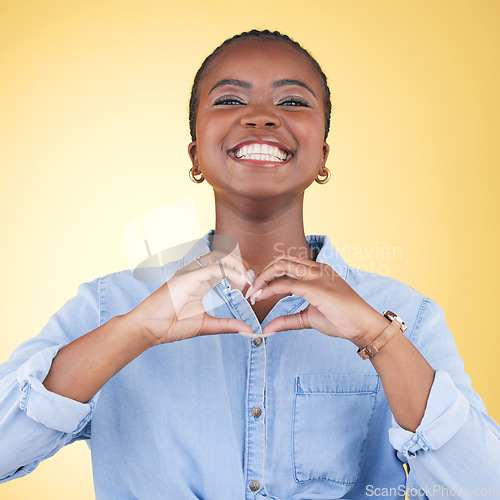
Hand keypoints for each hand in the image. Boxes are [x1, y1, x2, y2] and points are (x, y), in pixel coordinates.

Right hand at [127, 250, 254, 344]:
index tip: (252, 288)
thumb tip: (248, 331)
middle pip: (225, 257)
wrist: (148, 329)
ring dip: (240, 266)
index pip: (224, 266)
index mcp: (200, 281)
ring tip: (249, 280)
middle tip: (254, 281)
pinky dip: (232, 274)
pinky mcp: (189, 276)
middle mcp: (196, 272)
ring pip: (222, 257)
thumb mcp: (206, 325)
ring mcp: (192, 272)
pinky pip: (216, 269)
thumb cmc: (171, 326)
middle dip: (243, 265)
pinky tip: (242, 284)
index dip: (241, 273)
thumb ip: (227, 325)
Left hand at [248, 255, 388, 345]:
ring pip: (282, 266)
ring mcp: (318, 276)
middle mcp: (317, 269)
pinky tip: (261, 298)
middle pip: (281, 261)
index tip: (255, 290)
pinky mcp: (317, 288)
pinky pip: (286, 284)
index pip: (287, 264)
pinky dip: (270, 290)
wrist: (364, 327)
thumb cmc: (342, 321)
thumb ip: (288, 320)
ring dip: (263, 278)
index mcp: (318, 271)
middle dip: (262, 274)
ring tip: (253, 293)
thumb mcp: (309, 318)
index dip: (268, 275)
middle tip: (250, 291)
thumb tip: (268, 328)